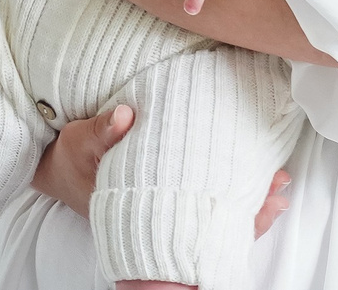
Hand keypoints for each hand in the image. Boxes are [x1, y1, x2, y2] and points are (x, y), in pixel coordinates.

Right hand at [29, 106, 296, 242]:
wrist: (58, 168)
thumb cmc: (72, 159)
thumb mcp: (80, 142)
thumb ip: (101, 131)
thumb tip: (125, 116)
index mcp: (144, 208)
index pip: (194, 221)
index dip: (229, 213)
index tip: (263, 195)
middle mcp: (160, 213)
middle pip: (212, 222)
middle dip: (249, 208)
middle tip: (280, 187)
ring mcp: (167, 204)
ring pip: (213, 213)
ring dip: (246, 200)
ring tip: (280, 184)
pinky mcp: (169, 190)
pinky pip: (204, 198)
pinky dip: (231, 191)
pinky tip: (256, 177)